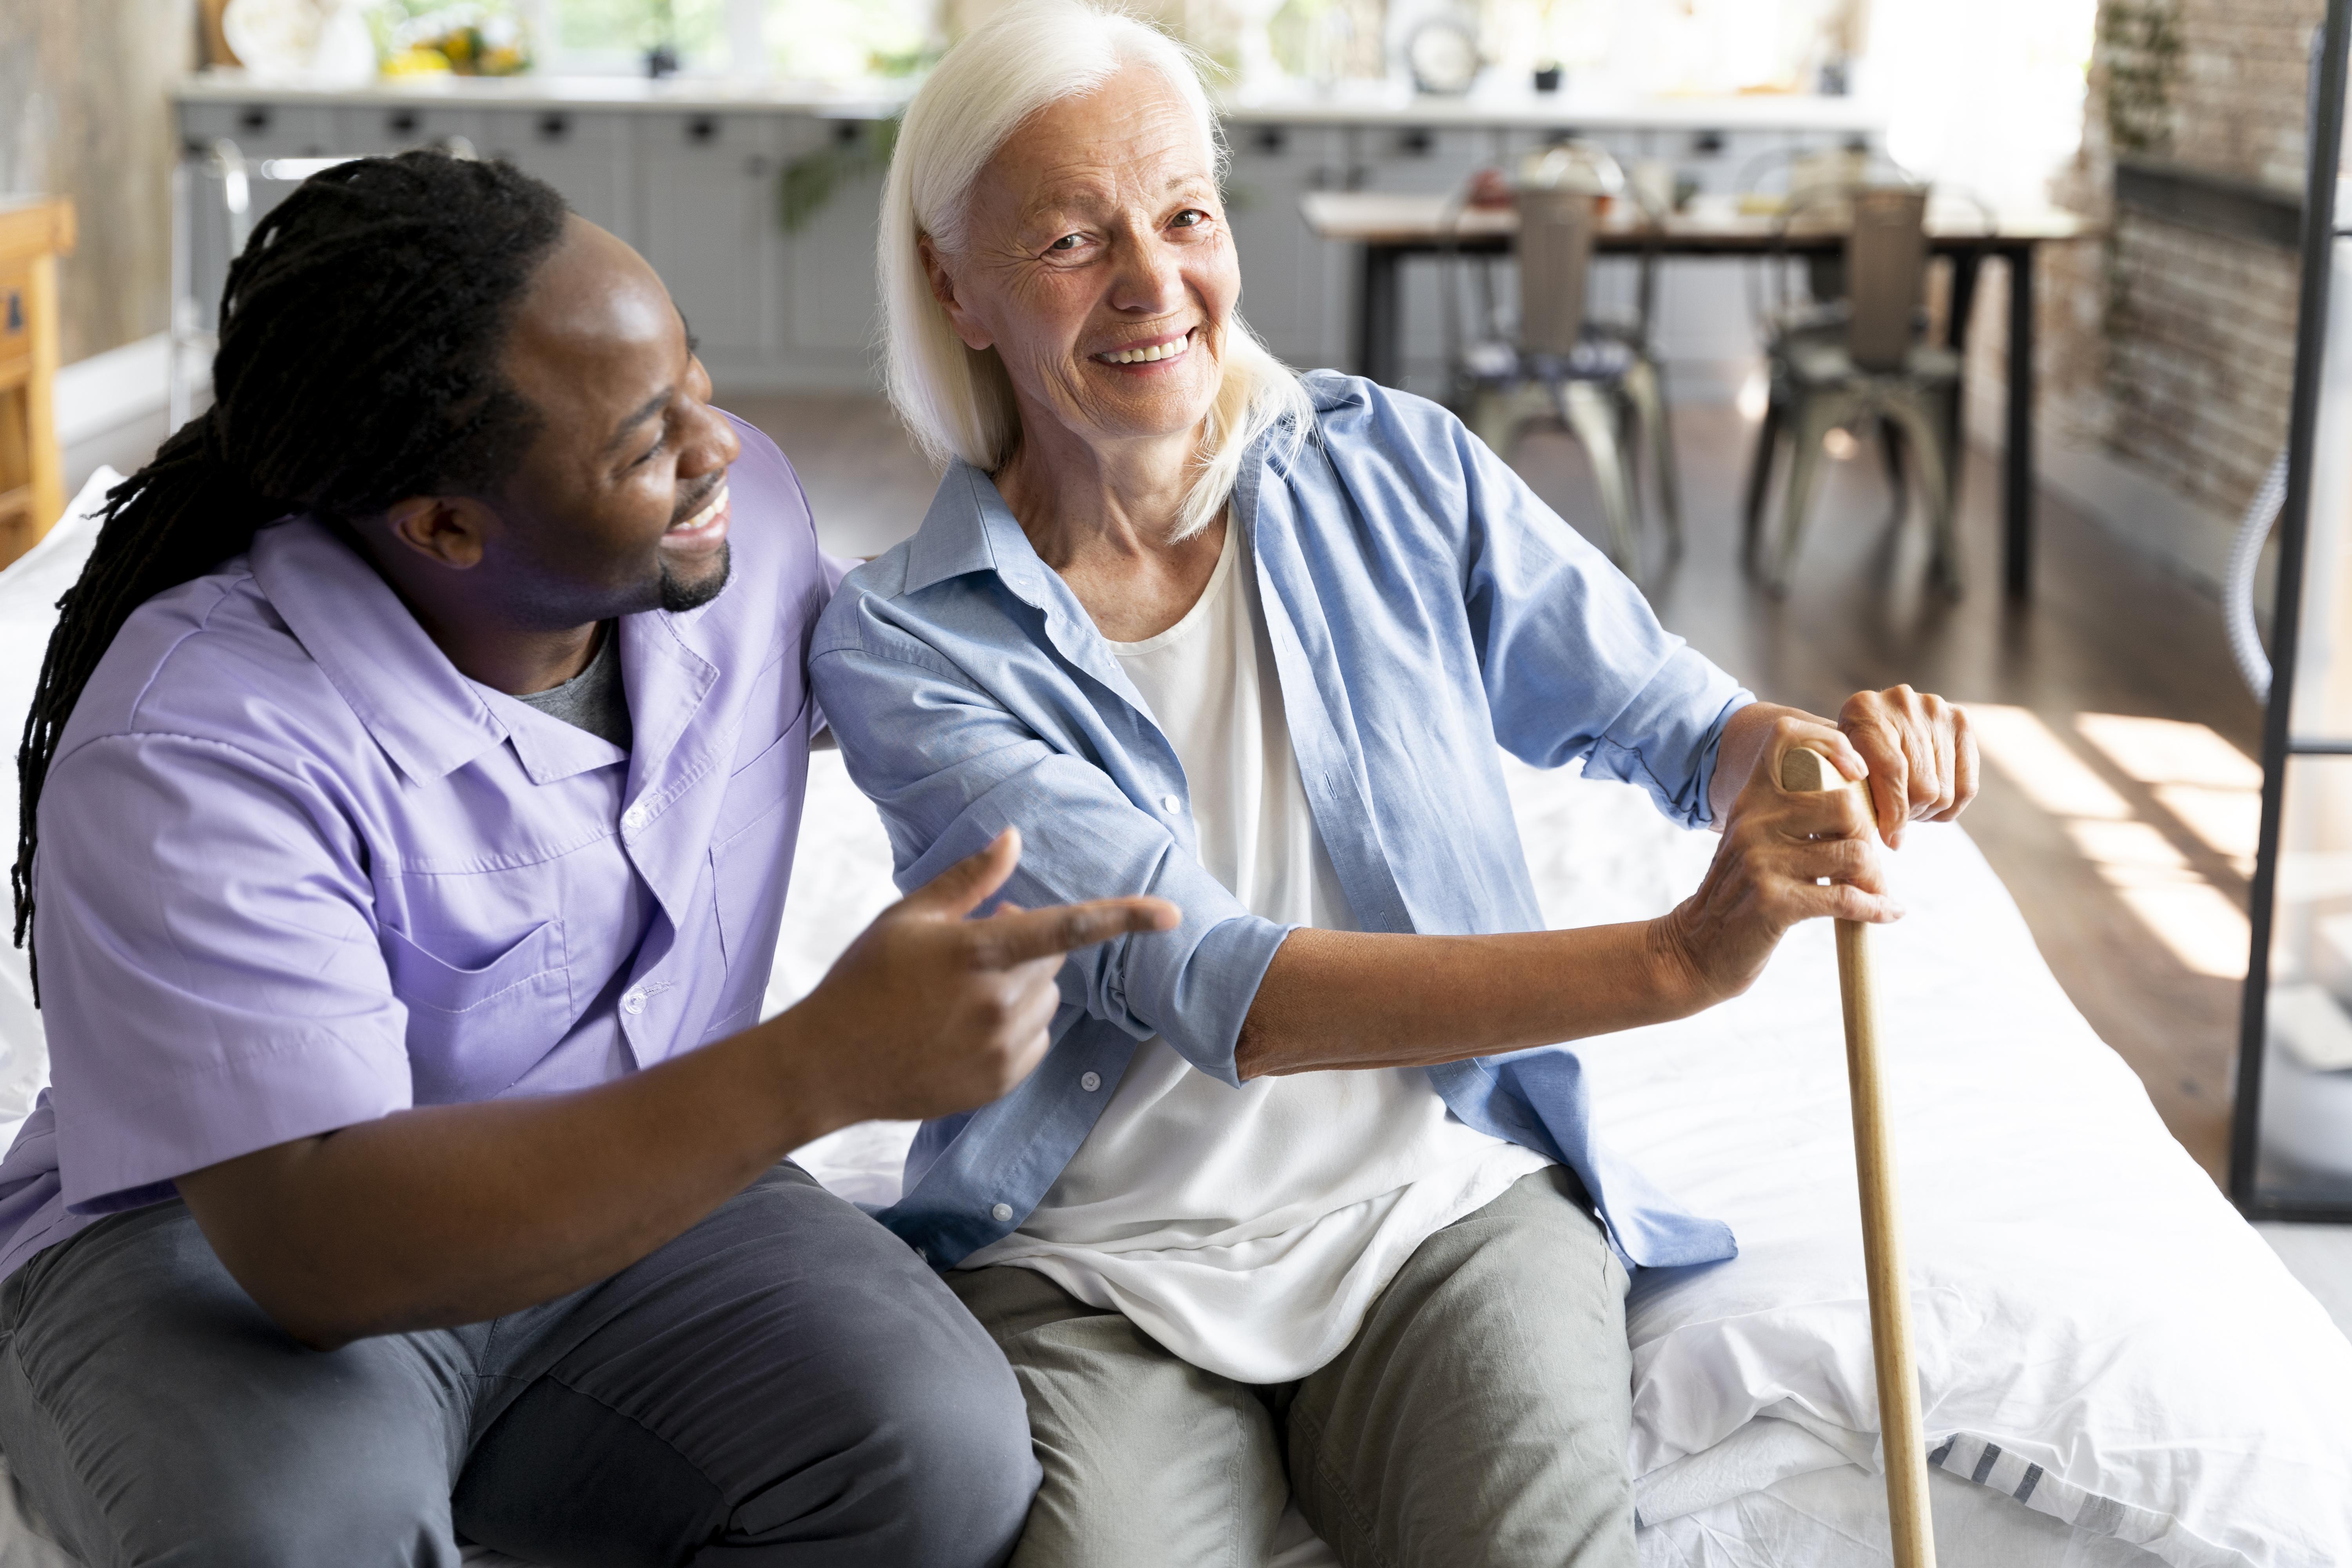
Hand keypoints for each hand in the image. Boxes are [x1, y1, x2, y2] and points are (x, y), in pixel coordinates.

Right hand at [789, 829, 1177, 1123]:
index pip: (1066, 929)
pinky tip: (962, 1029)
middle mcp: (996, 1003)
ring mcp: (999, 1049)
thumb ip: (969, 879)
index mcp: (976, 953)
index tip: (1171, 914)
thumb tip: (1014, 839)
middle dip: (1026, 950)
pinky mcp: (999, 1083)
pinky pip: (1035, 1041)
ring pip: (1046, 1003)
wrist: (829, 1064)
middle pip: (1052, 963)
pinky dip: (1014, 1029)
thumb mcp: (908, 918)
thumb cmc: (864, 980)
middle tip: (971, 954)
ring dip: (1021, 990)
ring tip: (959, 997)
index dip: (1124, 917)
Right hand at [1657, 713, 1900, 1003]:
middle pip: (1845, 804)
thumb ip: (1791, 811)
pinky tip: (1887, 912)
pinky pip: (1847, 898)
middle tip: (1867, 860)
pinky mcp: (1775, 904)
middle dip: (1868, 835)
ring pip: (1855, 853)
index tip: (1856, 774)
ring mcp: (1762, 862)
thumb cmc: (1740, 892)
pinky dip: (1876, 908)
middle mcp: (1754, 823)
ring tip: (1874, 890)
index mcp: (1751, 799)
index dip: (1832, 745)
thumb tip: (1860, 796)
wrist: (1697, 949)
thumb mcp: (1754, 839)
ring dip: (1875, 878)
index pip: (1787, 737)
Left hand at [1839, 685, 1977, 846]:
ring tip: (1909, 808)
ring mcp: (1936, 709)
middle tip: (1895, 819)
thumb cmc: (1849, 755)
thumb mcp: (1838, 769)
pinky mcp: (1961, 720)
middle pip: (1923, 785)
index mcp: (1864, 711)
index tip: (1890, 839)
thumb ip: (1855, 797)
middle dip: (1908, 813)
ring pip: (1946, 791)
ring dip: (1927, 811)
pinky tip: (1930, 805)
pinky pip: (1967, 786)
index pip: (1892, 771)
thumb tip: (1893, 840)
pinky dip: (1950, 807)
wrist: (1873, 719)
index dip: (1893, 811)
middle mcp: (1903, 703)